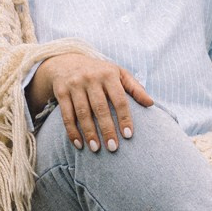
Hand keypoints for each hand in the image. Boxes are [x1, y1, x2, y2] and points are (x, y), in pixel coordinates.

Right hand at [28, 51, 154, 150]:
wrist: (66, 61)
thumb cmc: (99, 72)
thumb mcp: (118, 74)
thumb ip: (135, 88)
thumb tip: (150, 104)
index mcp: (108, 74)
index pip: (119, 99)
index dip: (124, 118)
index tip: (128, 135)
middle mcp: (91, 78)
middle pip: (100, 108)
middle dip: (107, 129)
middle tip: (113, 148)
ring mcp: (74, 85)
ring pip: (82, 113)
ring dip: (89, 132)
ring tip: (96, 148)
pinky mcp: (61, 92)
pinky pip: (66, 115)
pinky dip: (72, 131)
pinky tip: (79, 144)